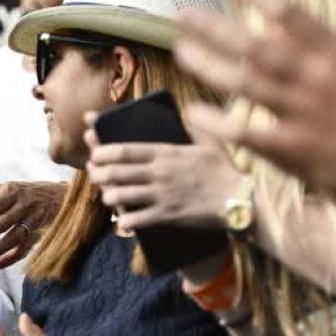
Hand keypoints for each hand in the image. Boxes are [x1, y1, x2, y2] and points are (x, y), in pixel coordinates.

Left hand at [0, 181, 66, 269]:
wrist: (60, 198)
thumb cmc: (23, 194)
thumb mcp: (5, 188)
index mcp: (13, 191)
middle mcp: (25, 206)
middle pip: (3, 223)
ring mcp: (34, 221)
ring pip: (14, 239)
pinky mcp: (40, 236)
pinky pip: (23, 251)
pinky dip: (6, 260)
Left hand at [83, 114, 242, 232]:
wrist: (242, 200)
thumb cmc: (226, 170)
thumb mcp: (210, 141)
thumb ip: (193, 127)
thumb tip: (186, 115)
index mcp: (167, 152)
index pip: (124, 149)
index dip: (101, 150)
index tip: (93, 151)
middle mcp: (159, 172)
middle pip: (115, 172)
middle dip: (97, 173)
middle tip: (94, 174)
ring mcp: (162, 195)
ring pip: (120, 195)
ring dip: (108, 196)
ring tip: (108, 196)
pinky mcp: (167, 215)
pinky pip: (136, 219)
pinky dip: (124, 221)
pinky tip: (123, 220)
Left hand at [174, 0, 335, 196]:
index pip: (290, 14)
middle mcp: (313, 81)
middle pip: (254, 48)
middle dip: (215, 28)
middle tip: (181, 13)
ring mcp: (300, 117)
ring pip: (244, 86)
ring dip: (209, 67)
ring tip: (180, 52)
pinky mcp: (293, 152)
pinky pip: (247, 136)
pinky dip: (219, 125)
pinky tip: (194, 113)